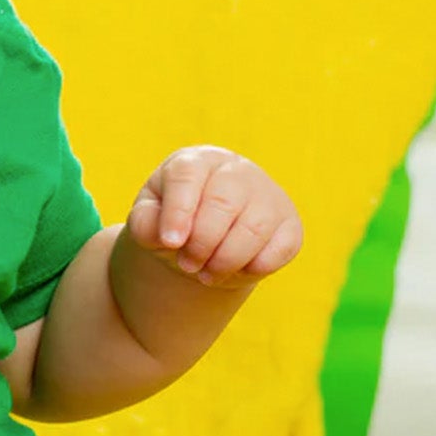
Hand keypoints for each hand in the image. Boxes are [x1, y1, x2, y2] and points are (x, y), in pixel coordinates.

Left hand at [126, 146, 302, 288]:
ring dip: (226, 260)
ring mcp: (268, 194)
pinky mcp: (289, 224)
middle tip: (188, 265)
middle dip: (201, 243)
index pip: (188, 175)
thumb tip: (167, 236)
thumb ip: (145, 224)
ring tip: (206, 274)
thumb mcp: (148, 220)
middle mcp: (236, 170)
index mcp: (197, 161)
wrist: (205, 239)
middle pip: (223, 203)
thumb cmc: (173, 222)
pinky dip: (254, 268)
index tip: (170, 243)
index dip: (178, 211)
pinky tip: (235, 269)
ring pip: (254, 228)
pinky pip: (280, 249)